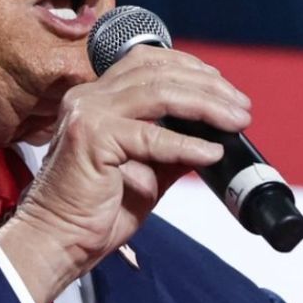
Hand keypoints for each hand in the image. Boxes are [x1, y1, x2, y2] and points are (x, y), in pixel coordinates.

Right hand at [0, 47, 249, 302]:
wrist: (59, 241)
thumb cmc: (96, 210)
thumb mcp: (148, 170)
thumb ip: (175, 145)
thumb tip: (215, 134)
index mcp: (97, 97)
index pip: (149, 62)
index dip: (192, 69)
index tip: (226, 89)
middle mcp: (89, 97)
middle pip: (159, 71)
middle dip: (209, 86)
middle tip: (243, 107)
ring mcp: (88, 114)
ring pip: (160, 93)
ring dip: (207, 105)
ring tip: (237, 122)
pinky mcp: (91, 139)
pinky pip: (151, 136)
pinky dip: (187, 144)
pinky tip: (211, 152)